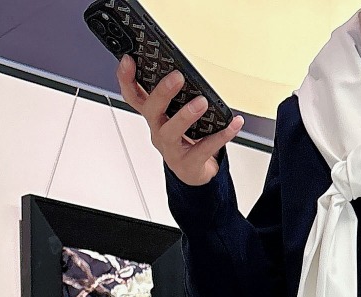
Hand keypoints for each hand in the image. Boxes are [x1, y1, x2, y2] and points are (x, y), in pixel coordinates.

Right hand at [117, 54, 242, 185]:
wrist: (193, 173)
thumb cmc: (185, 140)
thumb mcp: (175, 115)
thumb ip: (176, 96)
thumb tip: (186, 70)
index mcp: (153, 116)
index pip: (133, 95)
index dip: (126, 78)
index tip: (129, 59)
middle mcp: (158, 131)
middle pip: (151, 110)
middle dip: (162, 93)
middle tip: (177, 77)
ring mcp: (171, 149)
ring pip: (171, 132)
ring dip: (186, 115)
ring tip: (202, 102)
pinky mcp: (188, 164)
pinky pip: (205, 148)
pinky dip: (222, 135)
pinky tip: (234, 123)